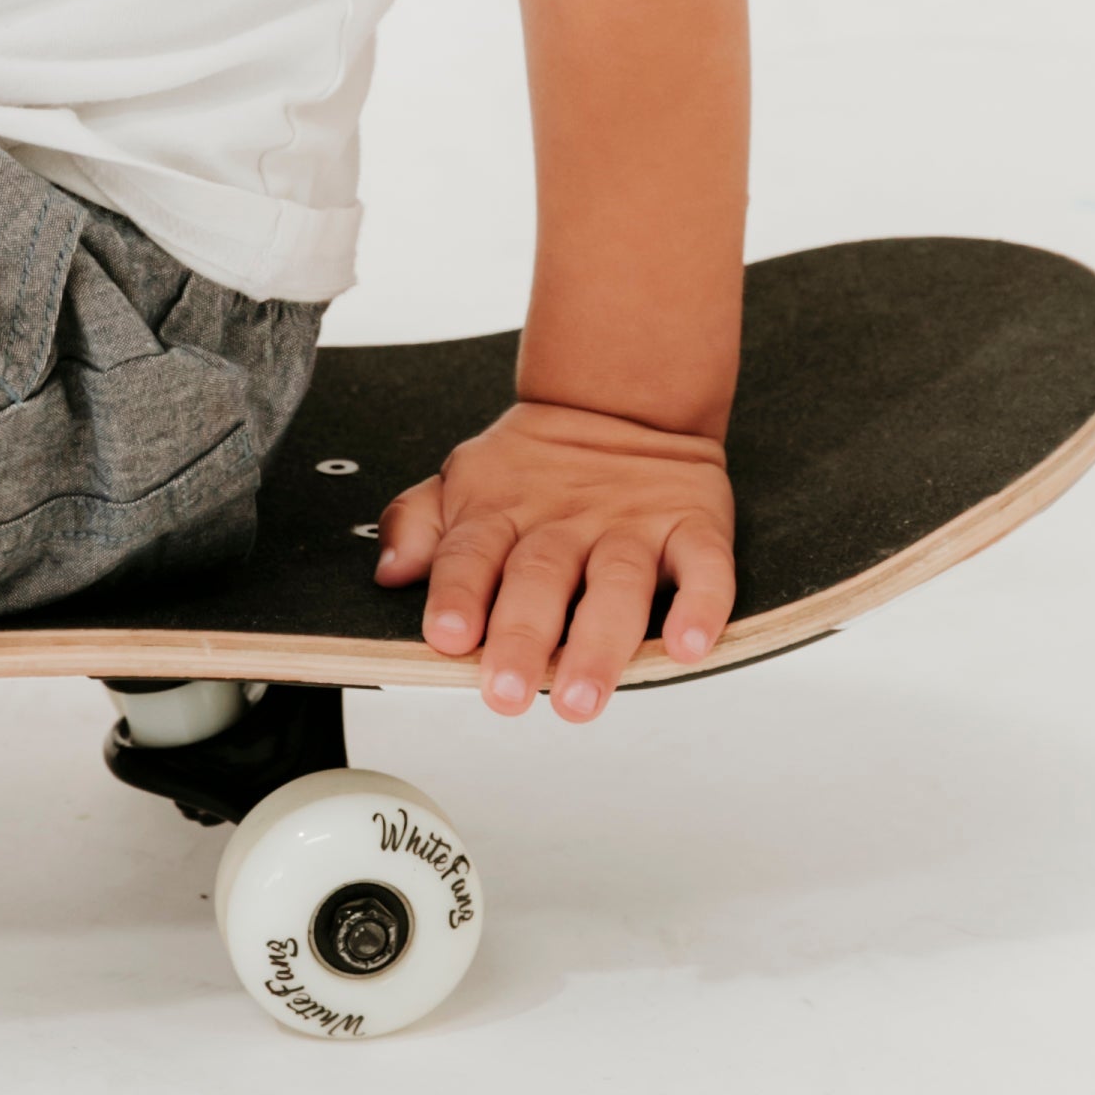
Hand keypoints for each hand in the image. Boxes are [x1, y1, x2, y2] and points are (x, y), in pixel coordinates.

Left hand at [373, 398, 735, 721]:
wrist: (623, 398)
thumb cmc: (535, 465)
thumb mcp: (464, 479)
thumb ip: (418, 524)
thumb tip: (389, 572)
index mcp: (502, 510)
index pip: (470, 553)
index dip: (458, 594)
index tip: (447, 638)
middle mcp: (566, 520)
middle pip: (540, 578)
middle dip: (522, 636)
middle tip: (507, 692)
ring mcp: (632, 525)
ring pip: (616, 584)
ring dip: (599, 643)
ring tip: (583, 696)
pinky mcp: (693, 527)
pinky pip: (705, 567)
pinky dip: (701, 606)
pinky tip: (687, 645)